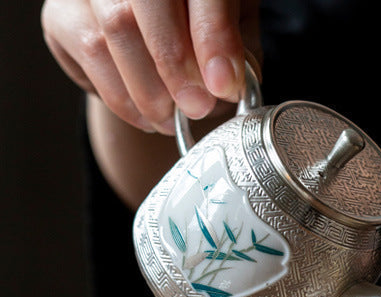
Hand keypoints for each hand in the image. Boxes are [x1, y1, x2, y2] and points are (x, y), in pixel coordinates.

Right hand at [41, 0, 260, 133]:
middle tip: (198, 109)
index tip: (224, 85)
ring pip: (115, 31)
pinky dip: (123, 98)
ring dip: (149, 91)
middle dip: (176, 67)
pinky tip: (146, 115)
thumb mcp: (234, 30)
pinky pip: (91, 55)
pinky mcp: (62, 11)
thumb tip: (229, 84)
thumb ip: (238, 52)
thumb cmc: (199, 26)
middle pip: (149, 4)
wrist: (148, 32)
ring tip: (172, 120)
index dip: (214, 37)